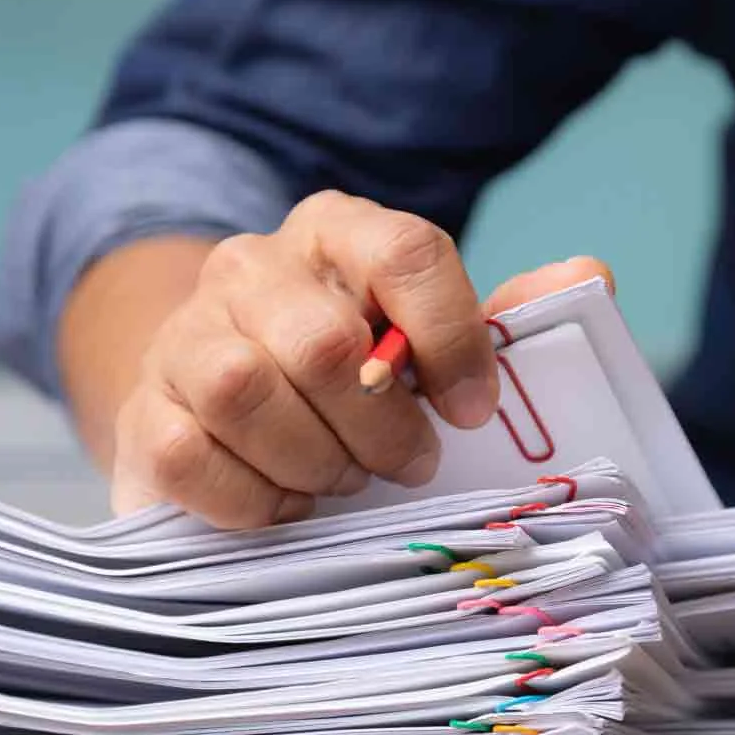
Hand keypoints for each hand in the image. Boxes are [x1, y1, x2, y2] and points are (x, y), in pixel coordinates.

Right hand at [104, 190, 611, 527]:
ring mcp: (185, 336)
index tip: (474, 414)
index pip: (406, 252)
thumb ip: (509, 316)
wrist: (226, 401)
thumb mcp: (433, 340)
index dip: (453, 340)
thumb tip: (591, 279)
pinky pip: (191, 457)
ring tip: (344, 480)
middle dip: (382, 426)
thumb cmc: (356, 375)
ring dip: (316, 461)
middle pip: (325, 343)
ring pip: (247, 392)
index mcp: (338, 231)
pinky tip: (286, 503)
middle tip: (407, 463)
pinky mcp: (143, 411)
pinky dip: (253, 499)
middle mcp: (252, 267)